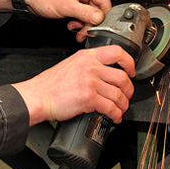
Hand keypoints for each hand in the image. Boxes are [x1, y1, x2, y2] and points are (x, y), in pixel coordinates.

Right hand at [12, 45, 135, 125]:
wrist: (38, 97)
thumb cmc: (51, 84)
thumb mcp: (71, 64)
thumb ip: (88, 65)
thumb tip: (106, 73)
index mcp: (87, 56)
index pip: (117, 52)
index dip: (129, 62)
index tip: (131, 71)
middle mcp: (90, 66)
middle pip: (122, 76)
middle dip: (129, 90)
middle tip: (127, 96)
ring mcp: (90, 82)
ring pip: (118, 94)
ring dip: (123, 105)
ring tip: (121, 109)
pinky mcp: (88, 98)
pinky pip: (110, 107)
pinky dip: (116, 114)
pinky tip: (115, 117)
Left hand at [22, 0, 111, 31]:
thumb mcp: (65, 6)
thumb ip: (84, 12)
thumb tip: (100, 17)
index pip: (104, 1)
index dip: (102, 16)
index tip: (96, 27)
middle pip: (97, 9)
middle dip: (90, 22)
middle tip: (83, 32)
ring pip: (91, 13)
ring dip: (84, 24)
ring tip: (75, 29)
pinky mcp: (75, 1)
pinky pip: (83, 13)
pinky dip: (79, 21)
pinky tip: (72, 25)